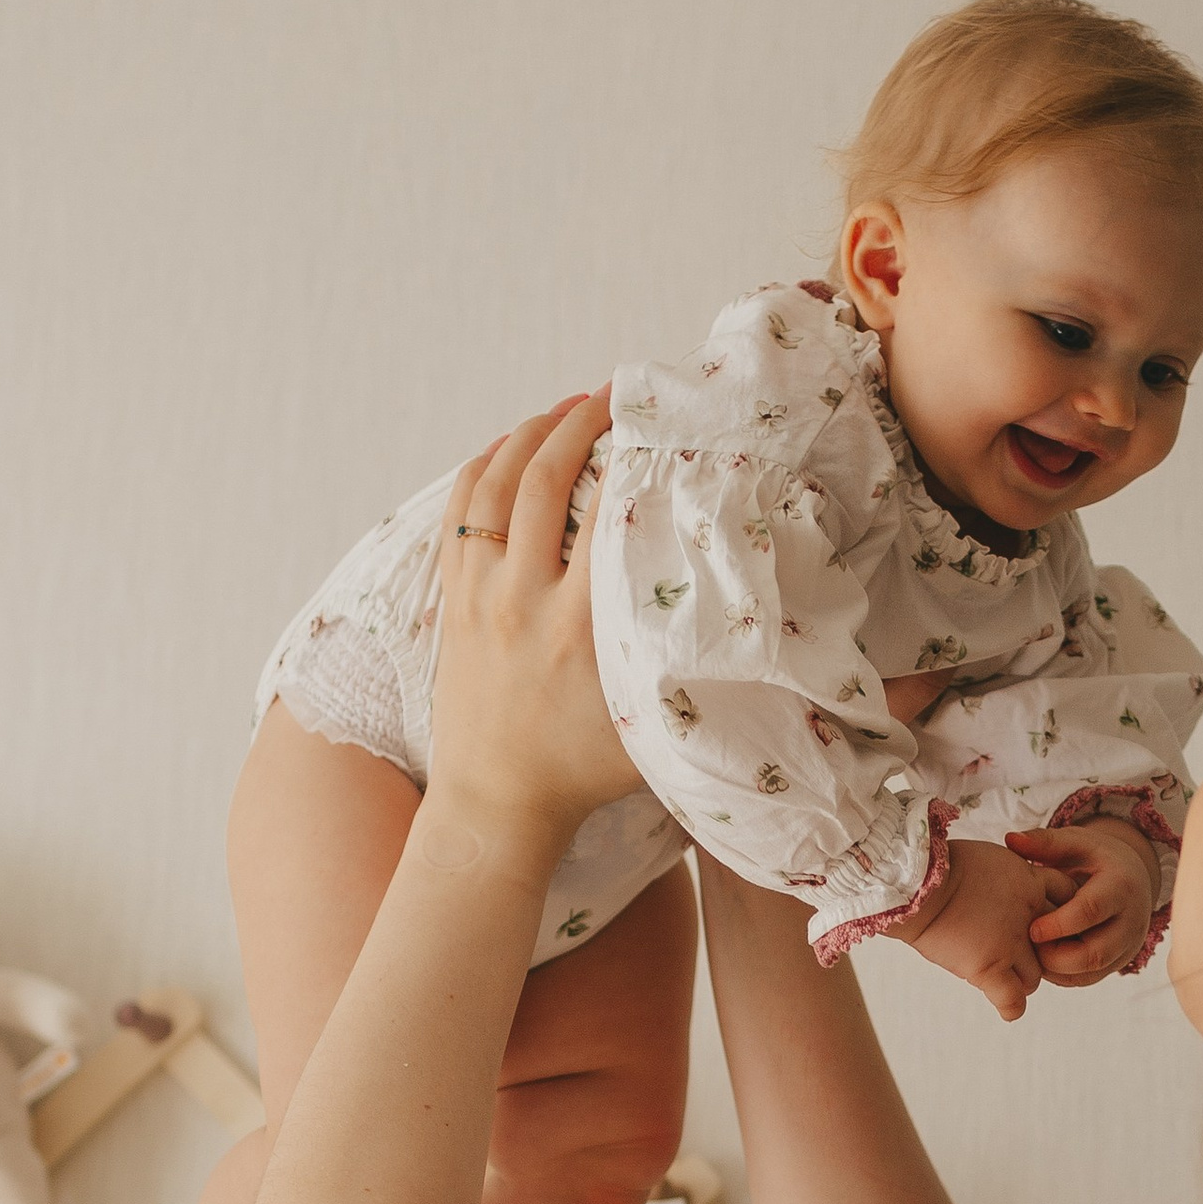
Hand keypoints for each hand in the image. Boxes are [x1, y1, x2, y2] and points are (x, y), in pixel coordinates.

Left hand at [427, 391, 641, 867]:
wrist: (497, 806)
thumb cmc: (585, 772)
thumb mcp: (651, 724)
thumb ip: (685, 667)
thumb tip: (747, 623)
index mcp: (580, 630)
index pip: (608, 517)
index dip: (633, 460)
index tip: (660, 429)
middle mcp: (525, 602)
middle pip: (546, 480)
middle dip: (580, 424)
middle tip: (614, 397)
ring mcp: (481, 597)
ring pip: (496, 485)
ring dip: (530, 435)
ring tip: (566, 409)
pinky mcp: (455, 601)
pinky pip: (461, 512)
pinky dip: (485, 467)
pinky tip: (511, 448)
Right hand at [901, 839, 1046, 1021]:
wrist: (918, 883)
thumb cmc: (942, 867)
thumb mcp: (990, 858)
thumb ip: (1010, 877)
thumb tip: (1005, 892)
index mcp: (1030, 882)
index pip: (1064, 901)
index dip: (1055, 915)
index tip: (1041, 923)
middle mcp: (1029, 915)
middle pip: (1054, 944)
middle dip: (1042, 952)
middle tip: (1019, 954)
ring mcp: (1011, 944)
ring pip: (1035, 976)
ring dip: (1022, 978)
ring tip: (1003, 975)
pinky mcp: (989, 968)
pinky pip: (1013, 999)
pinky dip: (1012, 1007)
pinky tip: (1008, 1008)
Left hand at [1005, 817, 1159, 985]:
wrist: (1130, 878)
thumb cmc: (1095, 858)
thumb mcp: (1075, 843)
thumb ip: (1044, 842)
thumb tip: (1010, 839)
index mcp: (1121, 886)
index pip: (1091, 911)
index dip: (1058, 924)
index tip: (1031, 929)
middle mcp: (1131, 920)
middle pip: (1095, 952)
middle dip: (1056, 956)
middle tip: (1027, 947)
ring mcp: (1127, 945)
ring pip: (1092, 971)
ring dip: (1056, 968)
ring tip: (1030, 953)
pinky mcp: (1118, 962)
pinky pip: (1088, 979)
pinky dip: (1062, 975)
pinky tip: (1041, 959)